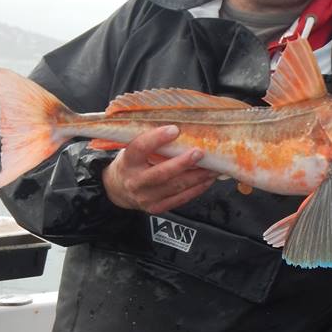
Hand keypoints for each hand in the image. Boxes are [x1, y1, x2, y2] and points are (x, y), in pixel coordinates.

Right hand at [102, 125, 217, 213]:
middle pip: (161, 173)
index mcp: (128, 162)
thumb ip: (150, 141)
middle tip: (200, 152)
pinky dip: (196, 189)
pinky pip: (180, 199)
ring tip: (213, 167)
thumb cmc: (131, 163)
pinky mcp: (156, 207)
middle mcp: (135, 181)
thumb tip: (180, 124)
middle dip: (183, 163)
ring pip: (175, 187)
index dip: (157, 138)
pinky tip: (207, 180)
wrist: (118, 190)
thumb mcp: (132, 149)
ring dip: (197, 177)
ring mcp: (146, 197)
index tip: (174, 129)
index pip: (140, 148)